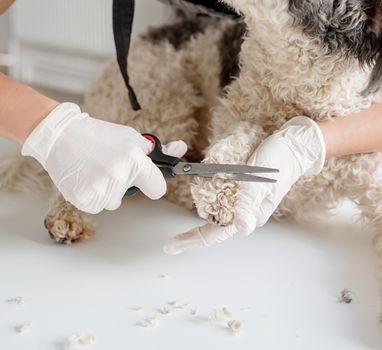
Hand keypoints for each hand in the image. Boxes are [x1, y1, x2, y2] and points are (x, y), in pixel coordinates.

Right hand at [22, 103, 186, 213]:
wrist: (60, 136)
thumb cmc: (98, 136)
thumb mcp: (130, 138)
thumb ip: (157, 150)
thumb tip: (181, 149)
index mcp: (134, 160)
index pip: (158, 189)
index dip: (152, 185)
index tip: (145, 181)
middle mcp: (119, 176)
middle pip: (130, 195)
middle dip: (124, 184)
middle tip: (108, 165)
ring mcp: (101, 189)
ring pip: (112, 202)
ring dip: (106, 191)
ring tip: (94, 170)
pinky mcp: (84, 199)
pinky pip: (96, 206)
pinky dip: (91, 196)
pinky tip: (85, 178)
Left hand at [163, 117, 325, 254]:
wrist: (292, 145)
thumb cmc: (279, 164)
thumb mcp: (261, 184)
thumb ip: (249, 205)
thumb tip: (242, 229)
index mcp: (247, 216)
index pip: (214, 234)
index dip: (191, 240)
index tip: (170, 247)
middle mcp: (241, 209)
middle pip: (209, 220)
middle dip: (192, 223)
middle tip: (177, 228)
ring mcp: (238, 196)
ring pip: (211, 203)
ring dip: (200, 196)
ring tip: (192, 185)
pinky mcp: (237, 183)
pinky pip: (217, 187)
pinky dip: (207, 182)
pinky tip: (204, 173)